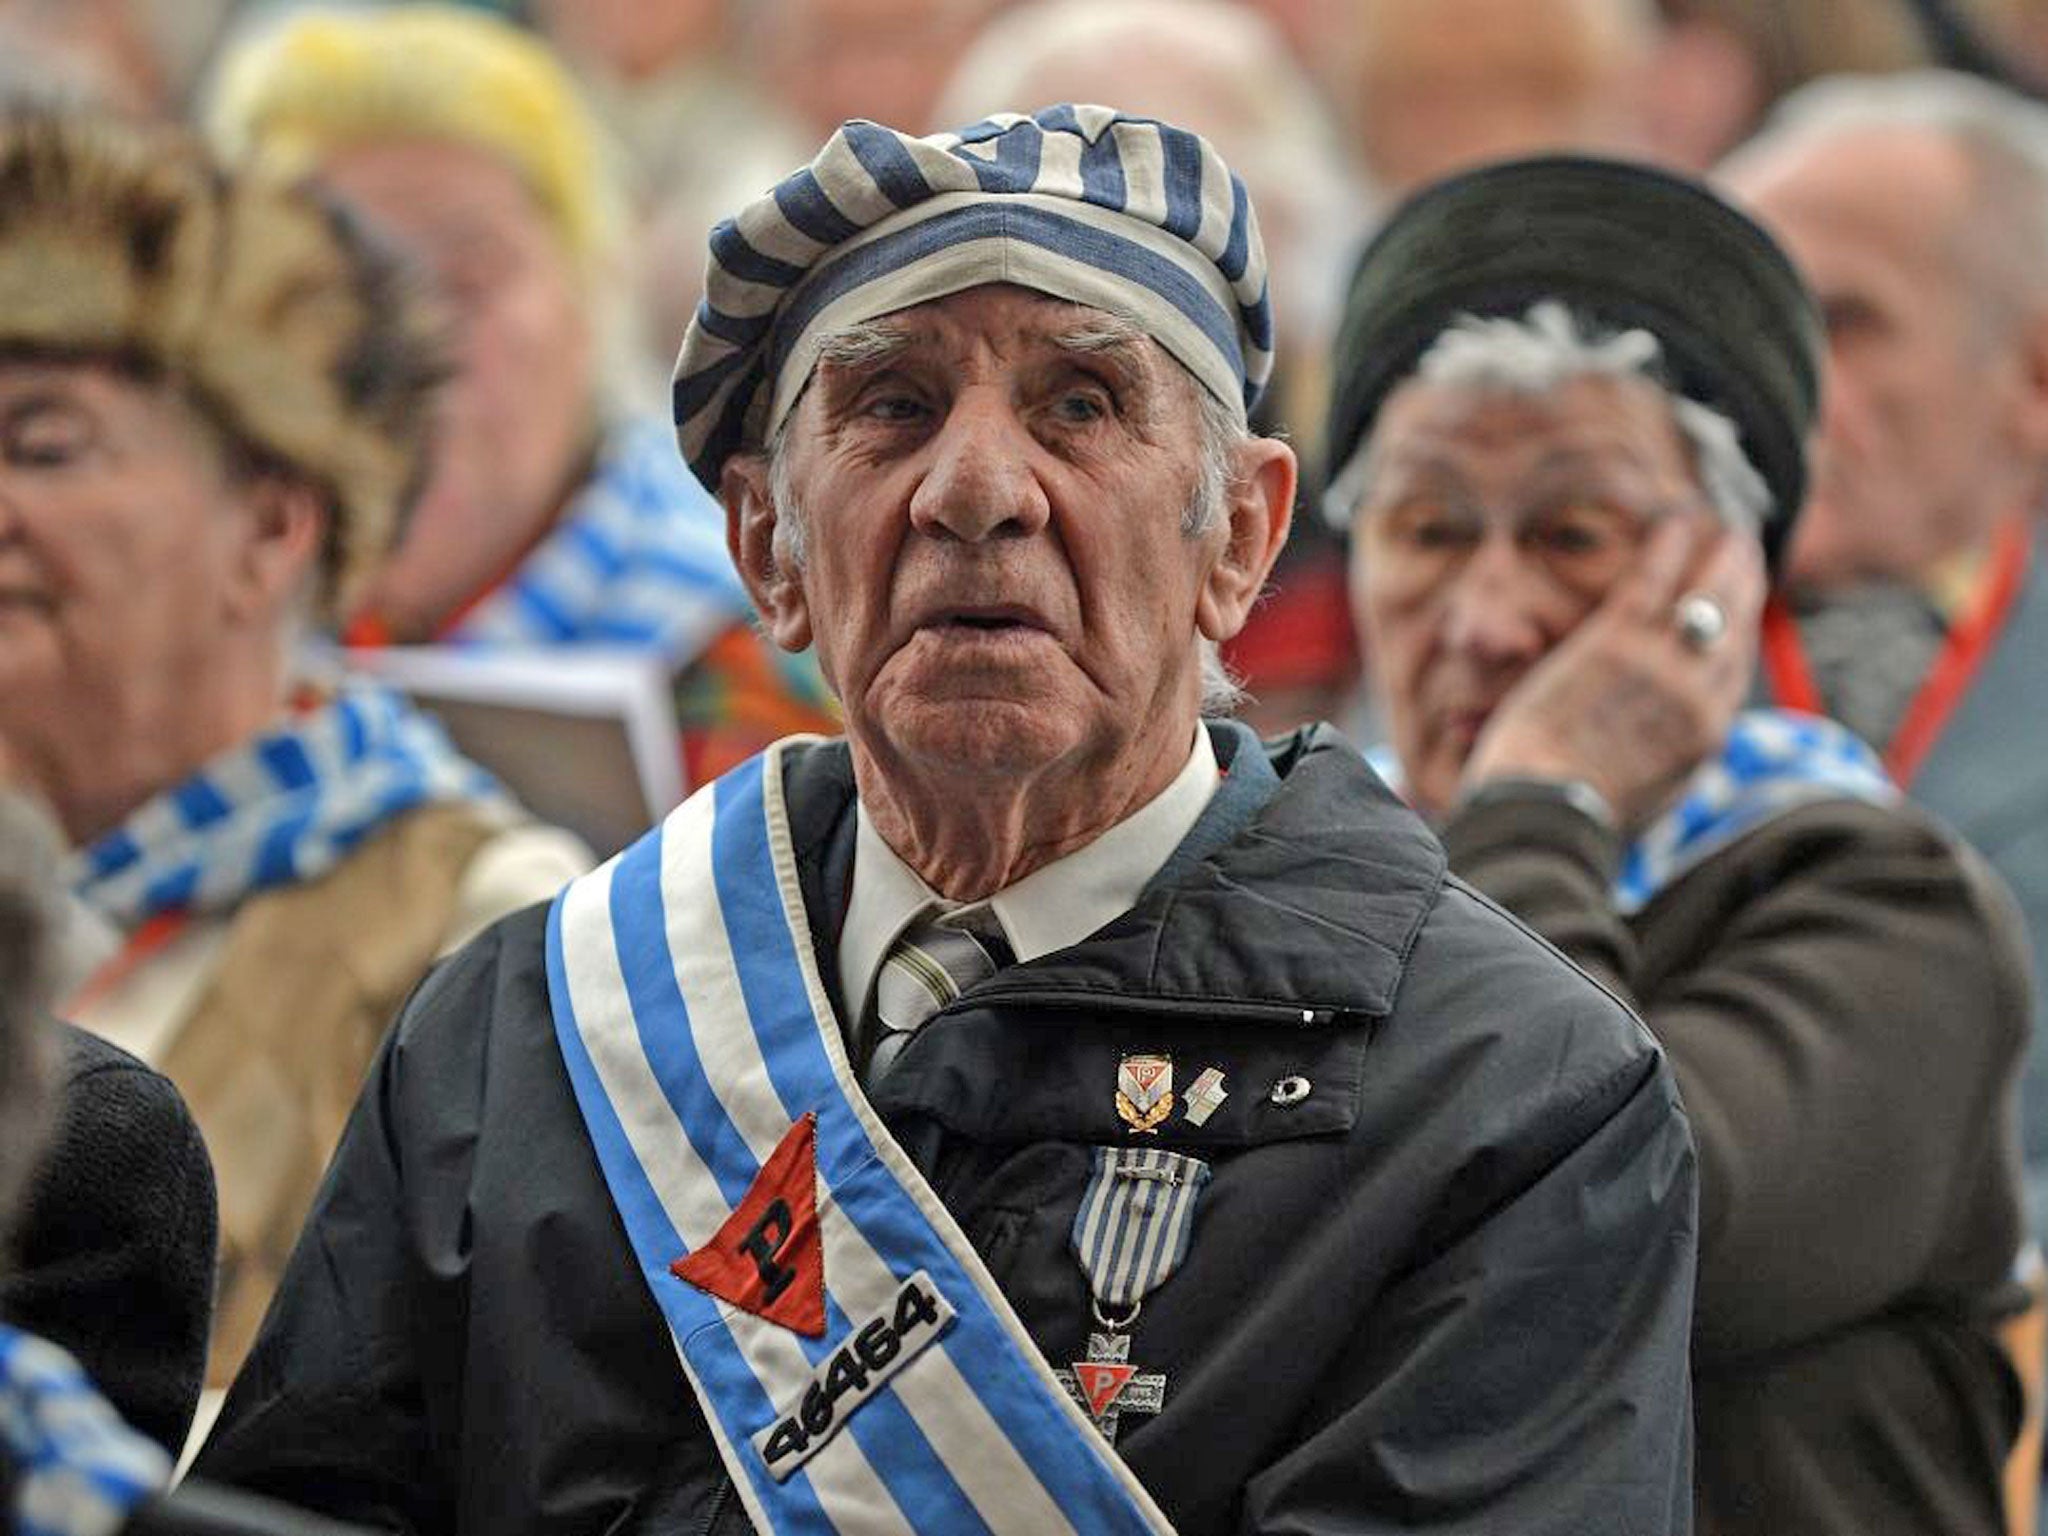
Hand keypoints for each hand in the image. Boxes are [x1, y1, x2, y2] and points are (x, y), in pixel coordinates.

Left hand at [1460, 517, 1765, 830]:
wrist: (1547, 811)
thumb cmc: (1582, 812)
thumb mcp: (1646, 797)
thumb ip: (1669, 760)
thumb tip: (1673, 749)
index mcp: (1704, 737)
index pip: (1733, 668)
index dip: (1738, 630)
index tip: (1740, 606)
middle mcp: (1695, 697)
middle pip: (1733, 625)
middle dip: (1745, 583)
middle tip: (1745, 552)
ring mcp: (1659, 666)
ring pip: (1705, 596)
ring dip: (1720, 558)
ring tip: (1725, 530)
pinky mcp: (1616, 645)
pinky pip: (1653, 584)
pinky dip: (1668, 550)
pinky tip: (1673, 523)